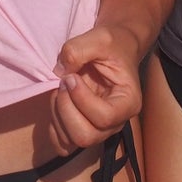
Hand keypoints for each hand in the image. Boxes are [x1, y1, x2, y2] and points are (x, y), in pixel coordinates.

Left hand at [49, 24, 141, 153]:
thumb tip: (59, 71)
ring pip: (72, 141)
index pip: (103, 117)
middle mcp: (116, 123)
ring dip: (57, 114)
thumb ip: (78, 49)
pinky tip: (57, 102)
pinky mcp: (84, 129)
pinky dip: (54, 125)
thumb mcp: (99, 37)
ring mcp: (99, 129)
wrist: (113, 49)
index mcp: (128, 102)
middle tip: (63, 83)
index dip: (81, 99)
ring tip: (60, 90)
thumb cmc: (112, 44)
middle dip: (66, 109)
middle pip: (85, 136)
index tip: (71, 76)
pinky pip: (63, 143)